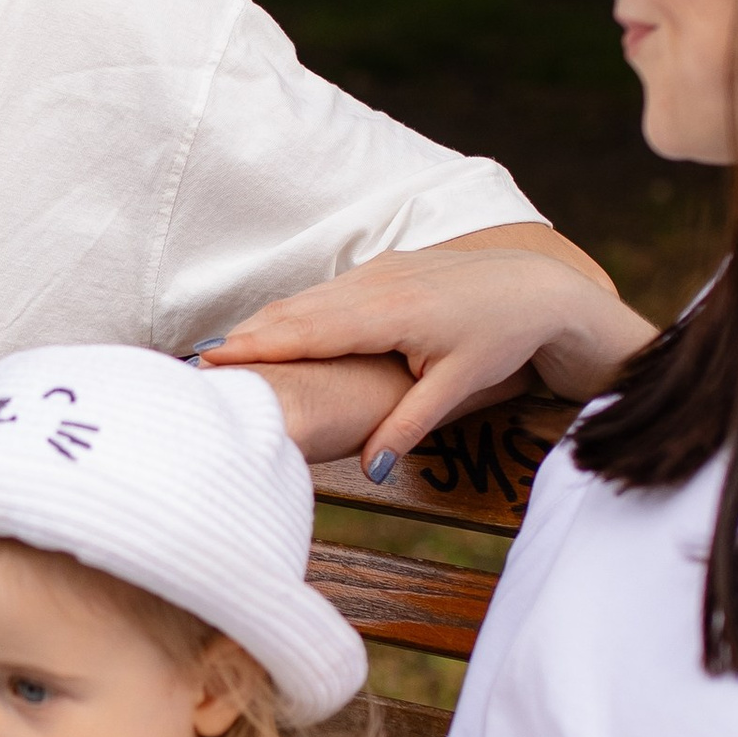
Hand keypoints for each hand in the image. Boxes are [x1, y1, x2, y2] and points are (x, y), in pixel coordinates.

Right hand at [200, 223, 654, 476]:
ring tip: (224, 347)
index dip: (258, 347)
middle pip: (297, 312)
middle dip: (247, 335)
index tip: (213, 361)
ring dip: (267, 321)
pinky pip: (329, 290)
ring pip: (310, 298)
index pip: (308, 332)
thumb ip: (409, 425)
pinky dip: (296, 310)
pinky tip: (276, 327)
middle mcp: (377, 284)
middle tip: (197, 361)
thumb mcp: (457, 386)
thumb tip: (372, 468)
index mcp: (389, 313)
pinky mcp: (386, 267)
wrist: (540, 287)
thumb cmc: (501, 339)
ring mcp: (380, 270)